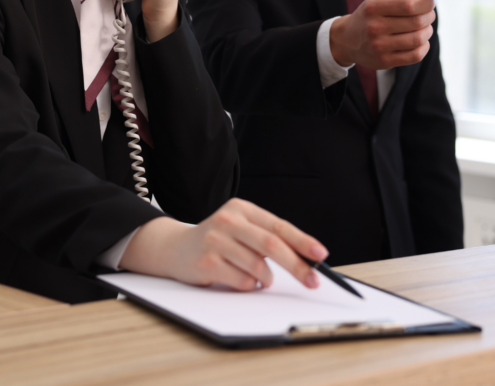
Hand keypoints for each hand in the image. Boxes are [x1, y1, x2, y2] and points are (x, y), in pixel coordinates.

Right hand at [118, 198, 326, 290]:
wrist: (174, 248)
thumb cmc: (217, 241)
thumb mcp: (241, 229)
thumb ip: (266, 238)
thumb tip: (305, 259)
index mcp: (242, 208)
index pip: (279, 226)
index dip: (302, 241)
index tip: (320, 255)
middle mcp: (228, 220)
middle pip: (271, 244)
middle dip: (296, 265)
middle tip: (311, 280)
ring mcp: (215, 240)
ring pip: (258, 267)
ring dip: (266, 279)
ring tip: (261, 278)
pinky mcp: (206, 261)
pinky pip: (241, 281)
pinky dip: (248, 285)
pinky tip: (237, 278)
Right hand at [329, 0, 435, 69]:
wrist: (347, 40)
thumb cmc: (370, 16)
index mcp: (374, 7)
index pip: (409, 4)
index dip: (426, 3)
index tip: (430, 2)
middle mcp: (374, 27)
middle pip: (416, 22)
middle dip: (429, 17)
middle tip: (428, 15)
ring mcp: (379, 46)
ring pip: (418, 39)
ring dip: (428, 32)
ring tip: (424, 28)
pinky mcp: (384, 61)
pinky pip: (415, 55)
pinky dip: (424, 47)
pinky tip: (419, 42)